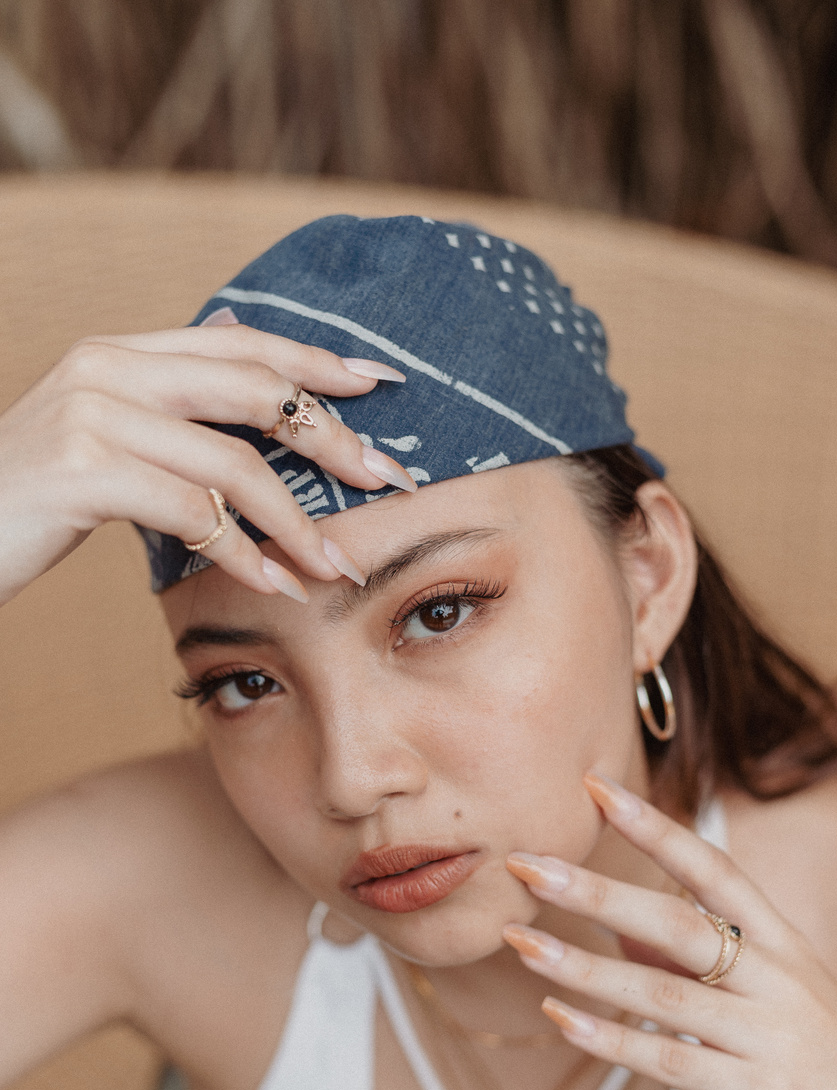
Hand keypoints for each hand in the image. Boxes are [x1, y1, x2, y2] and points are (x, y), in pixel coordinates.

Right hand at [0, 314, 412, 605]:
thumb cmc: (32, 496)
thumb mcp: (101, 431)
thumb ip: (168, 397)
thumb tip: (240, 345)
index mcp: (122, 353)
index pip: (240, 343)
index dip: (316, 359)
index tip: (380, 382)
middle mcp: (109, 368)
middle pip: (253, 391)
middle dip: (331, 437)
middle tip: (386, 478)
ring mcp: (93, 416)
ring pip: (233, 464)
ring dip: (298, 523)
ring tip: (337, 564)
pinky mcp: (82, 471)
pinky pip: (194, 515)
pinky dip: (245, 556)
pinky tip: (275, 584)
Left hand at [503, 772, 836, 1089]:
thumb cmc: (823, 1052)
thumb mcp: (773, 988)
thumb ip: (697, 954)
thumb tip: (617, 924)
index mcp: (779, 940)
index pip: (710, 867)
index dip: (653, 826)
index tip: (596, 787)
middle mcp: (775, 977)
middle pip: (678, 922)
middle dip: (598, 890)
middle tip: (530, 864)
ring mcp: (769, 1035)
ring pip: (664, 991)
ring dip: (584, 965)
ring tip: (522, 942)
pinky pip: (674, 1061)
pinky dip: (614, 1040)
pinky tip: (561, 1019)